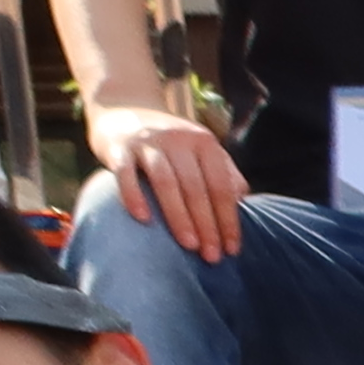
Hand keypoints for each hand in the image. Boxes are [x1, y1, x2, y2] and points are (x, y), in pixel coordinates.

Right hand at [92, 103, 248, 260]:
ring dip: (179, 216)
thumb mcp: (200, 149)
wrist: (122, 107)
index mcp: (204, 143)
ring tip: (189, 246)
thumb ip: (223, 172)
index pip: (221, 186)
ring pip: (166, 182)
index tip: (232, 250)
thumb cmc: (169, 142)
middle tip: (212, 257)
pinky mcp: (119, 147)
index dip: (228, 219)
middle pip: (196, 187)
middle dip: (207, 224)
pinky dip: (134, 195)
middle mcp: (178, 139)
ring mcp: (147, 142)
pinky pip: (126, 173)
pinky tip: (143, 220)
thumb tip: (244, 201)